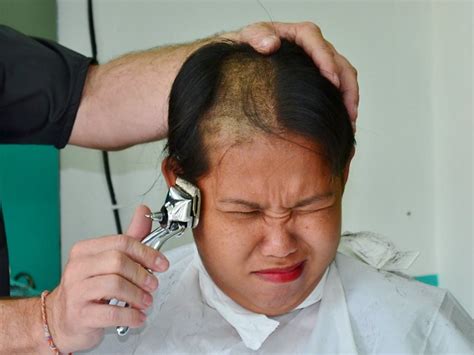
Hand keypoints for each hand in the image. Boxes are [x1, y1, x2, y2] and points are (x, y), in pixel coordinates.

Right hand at [44, 205, 167, 352]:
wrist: (62, 320)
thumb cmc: (88, 288)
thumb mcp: (107, 260)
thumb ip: (129, 239)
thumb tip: (143, 212)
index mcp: (85, 250)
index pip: (121, 243)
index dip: (146, 253)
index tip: (160, 263)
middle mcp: (78, 268)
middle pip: (118, 262)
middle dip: (141, 274)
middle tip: (152, 284)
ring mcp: (76, 292)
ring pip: (115, 285)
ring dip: (138, 295)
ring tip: (146, 301)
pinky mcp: (80, 315)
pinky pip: (111, 313)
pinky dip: (130, 315)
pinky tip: (138, 317)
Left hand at [225, 22, 358, 128]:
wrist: (244, 58)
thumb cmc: (248, 47)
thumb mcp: (247, 37)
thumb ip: (256, 37)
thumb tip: (270, 44)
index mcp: (300, 35)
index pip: (318, 42)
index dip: (327, 61)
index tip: (330, 80)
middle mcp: (315, 47)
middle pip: (340, 63)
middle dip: (346, 87)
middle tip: (347, 110)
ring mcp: (320, 63)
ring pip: (345, 77)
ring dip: (350, 99)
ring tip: (349, 122)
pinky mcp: (320, 79)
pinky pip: (340, 88)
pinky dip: (345, 104)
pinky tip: (343, 122)